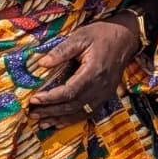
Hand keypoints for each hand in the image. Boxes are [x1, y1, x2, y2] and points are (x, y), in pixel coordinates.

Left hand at [24, 18, 139, 124]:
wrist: (125, 38)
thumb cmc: (102, 35)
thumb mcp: (80, 37)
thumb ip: (61, 51)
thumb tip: (42, 63)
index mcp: (93, 72)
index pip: (69, 91)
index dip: (50, 98)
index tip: (34, 99)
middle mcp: (100, 87)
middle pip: (73, 105)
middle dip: (51, 111)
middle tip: (32, 114)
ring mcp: (104, 93)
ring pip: (80, 112)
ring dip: (60, 119)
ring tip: (42, 124)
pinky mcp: (105, 95)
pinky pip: (88, 112)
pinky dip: (73, 119)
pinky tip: (59, 122)